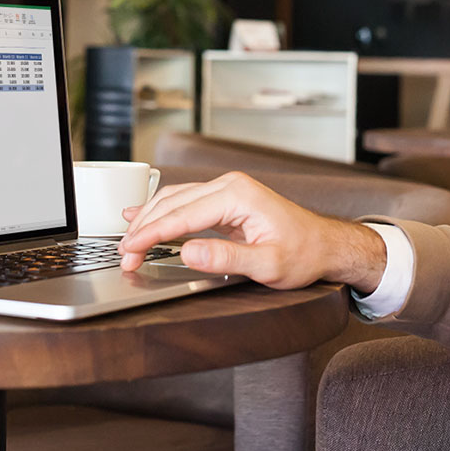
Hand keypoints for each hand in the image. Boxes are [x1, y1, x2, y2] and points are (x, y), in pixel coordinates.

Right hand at [117, 171, 386, 291]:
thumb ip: (226, 257)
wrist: (326, 246)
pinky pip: (186, 202)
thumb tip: (188, 252)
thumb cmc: (304, 254)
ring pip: (176, 199)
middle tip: (123, 254)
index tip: (130, 252)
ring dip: (150, 219)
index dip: (151, 235)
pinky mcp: (227, 200)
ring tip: (127, 241)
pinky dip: (162, 212)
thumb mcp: (268, 264)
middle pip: (173, 202)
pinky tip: (142, 216)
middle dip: (144, 228)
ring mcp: (228, 190)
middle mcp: (230, 186)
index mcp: (238, 195)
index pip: (181, 214)